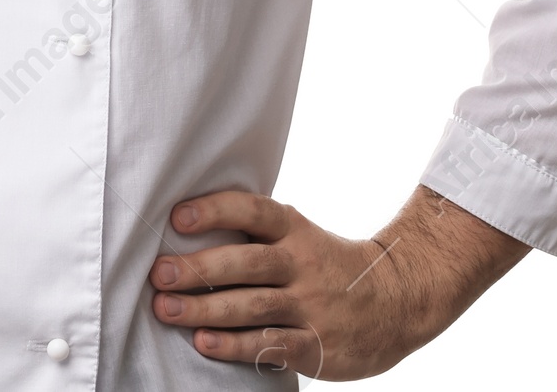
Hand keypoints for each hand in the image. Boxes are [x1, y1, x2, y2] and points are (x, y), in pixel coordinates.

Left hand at [148, 186, 527, 377]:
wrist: (397, 301)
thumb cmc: (329, 265)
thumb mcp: (301, 236)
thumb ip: (258, 236)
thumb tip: (189, 229)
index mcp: (295, 229)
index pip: (253, 211)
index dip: (214, 211)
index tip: (177, 217)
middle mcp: (302, 263)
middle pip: (245, 262)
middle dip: (198, 269)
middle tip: (159, 274)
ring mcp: (310, 305)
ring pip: (251, 306)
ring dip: (205, 309)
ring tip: (166, 308)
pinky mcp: (316, 344)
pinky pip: (269, 344)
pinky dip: (234, 344)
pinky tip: (205, 343)